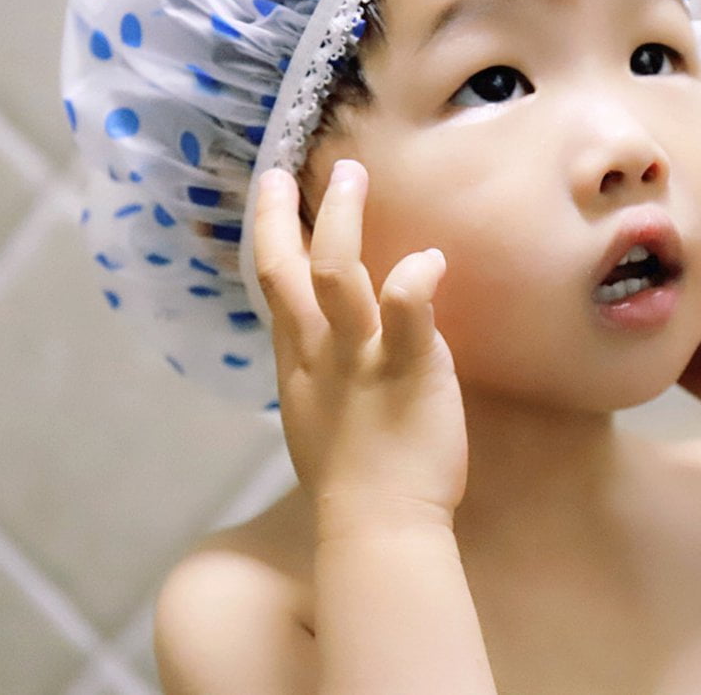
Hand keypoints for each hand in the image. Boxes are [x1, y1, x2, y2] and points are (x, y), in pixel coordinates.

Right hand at [253, 160, 467, 526]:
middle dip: (281, 215)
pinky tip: (430, 259)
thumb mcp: (316, 411)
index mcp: (297, 361)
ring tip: (353, 176)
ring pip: (338, 275)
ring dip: (341, 219)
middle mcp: (318, 352)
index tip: (273, 191)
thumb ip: (320, 363)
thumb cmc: (353, 476)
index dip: (271, 233)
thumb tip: (329, 330)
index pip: (277, 285)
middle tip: (289, 171)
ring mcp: (359, 357)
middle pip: (286, 270)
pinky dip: (414, 279)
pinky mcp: (408, 367)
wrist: (377, 528)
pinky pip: (406, 312)